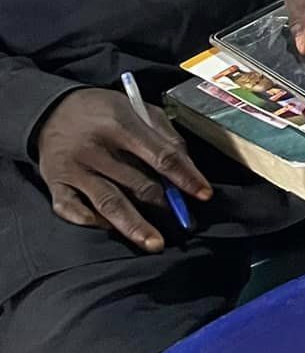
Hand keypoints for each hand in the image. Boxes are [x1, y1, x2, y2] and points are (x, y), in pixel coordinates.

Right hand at [35, 87, 212, 251]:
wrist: (53, 109)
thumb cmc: (104, 111)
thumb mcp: (139, 109)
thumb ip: (165, 136)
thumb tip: (188, 168)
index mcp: (120, 125)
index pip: (161, 156)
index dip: (186, 177)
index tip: (204, 194)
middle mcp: (95, 149)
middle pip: (137, 184)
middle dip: (164, 205)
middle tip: (185, 223)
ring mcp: (73, 169)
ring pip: (108, 203)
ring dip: (134, 226)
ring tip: (155, 244)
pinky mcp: (55, 184)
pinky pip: (72, 210)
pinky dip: (93, 222)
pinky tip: (112, 229)